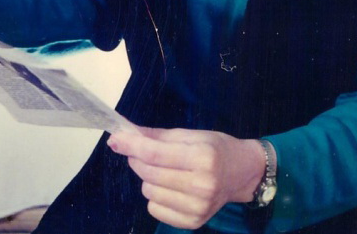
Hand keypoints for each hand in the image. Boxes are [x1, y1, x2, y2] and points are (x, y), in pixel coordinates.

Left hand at [108, 127, 266, 229]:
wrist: (241, 173)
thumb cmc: (215, 148)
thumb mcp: (191, 135)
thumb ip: (157, 136)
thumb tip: (125, 134)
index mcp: (203, 157)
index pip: (156, 154)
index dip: (132, 145)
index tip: (115, 138)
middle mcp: (202, 185)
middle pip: (150, 173)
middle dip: (138, 159)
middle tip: (143, 151)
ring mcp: (198, 207)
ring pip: (149, 191)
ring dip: (149, 178)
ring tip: (166, 170)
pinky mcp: (193, 223)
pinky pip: (155, 209)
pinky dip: (156, 196)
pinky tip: (171, 187)